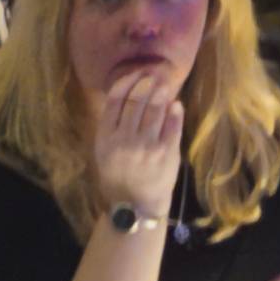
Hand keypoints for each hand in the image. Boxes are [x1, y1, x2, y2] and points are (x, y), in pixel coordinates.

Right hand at [89, 67, 185, 218]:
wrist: (134, 206)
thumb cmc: (118, 176)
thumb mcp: (104, 152)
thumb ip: (113, 126)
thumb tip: (129, 94)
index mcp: (105, 138)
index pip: (114, 100)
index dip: (126, 82)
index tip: (135, 74)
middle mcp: (124, 140)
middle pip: (136, 100)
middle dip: (146, 83)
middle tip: (153, 75)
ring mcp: (146, 146)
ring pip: (155, 109)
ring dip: (161, 93)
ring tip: (164, 85)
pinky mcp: (165, 153)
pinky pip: (172, 125)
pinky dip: (174, 111)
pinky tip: (175, 104)